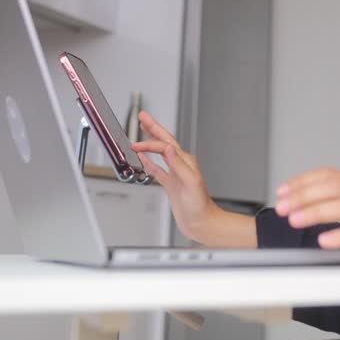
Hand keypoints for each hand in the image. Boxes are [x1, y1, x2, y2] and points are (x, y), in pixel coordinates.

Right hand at [132, 111, 219, 242]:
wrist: (201, 223)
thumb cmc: (200, 206)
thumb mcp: (191, 183)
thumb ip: (179, 165)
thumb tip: (168, 148)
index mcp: (186, 161)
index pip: (165, 146)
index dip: (150, 144)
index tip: (137, 145)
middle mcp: (181, 164)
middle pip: (164, 141)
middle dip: (153, 128)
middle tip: (143, 116)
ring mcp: (175, 173)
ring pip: (160, 152)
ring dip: (150, 141)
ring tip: (142, 129)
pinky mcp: (171, 184)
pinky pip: (157, 169)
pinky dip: (149, 162)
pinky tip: (143, 158)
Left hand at [275, 167, 339, 267]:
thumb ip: (339, 206)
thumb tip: (302, 207)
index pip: (329, 175)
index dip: (303, 181)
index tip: (282, 192)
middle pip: (333, 187)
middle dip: (303, 196)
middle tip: (282, 207)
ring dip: (316, 212)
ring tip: (295, 220)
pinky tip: (324, 241)